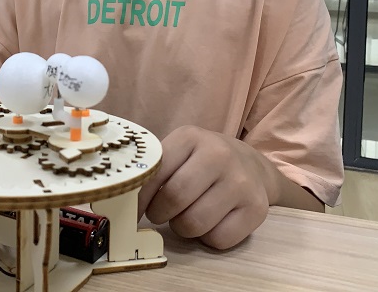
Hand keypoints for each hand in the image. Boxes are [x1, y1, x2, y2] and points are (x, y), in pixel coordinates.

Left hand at [137, 125, 274, 249]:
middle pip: (174, 198)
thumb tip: (121, 199)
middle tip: (160, 214)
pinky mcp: (256, 209)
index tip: (132, 211)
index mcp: (190, 137)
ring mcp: (241, 181)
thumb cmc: (202, 162)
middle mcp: (218, 155)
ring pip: (194, 223)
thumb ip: (154, 170)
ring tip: (186, 216)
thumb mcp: (178, 152)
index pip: (154, 172)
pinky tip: (210, 222)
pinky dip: (207, 238)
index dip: (138, 198)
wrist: (252, 165)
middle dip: (159, 214)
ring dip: (182, 227)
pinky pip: (218, 239)